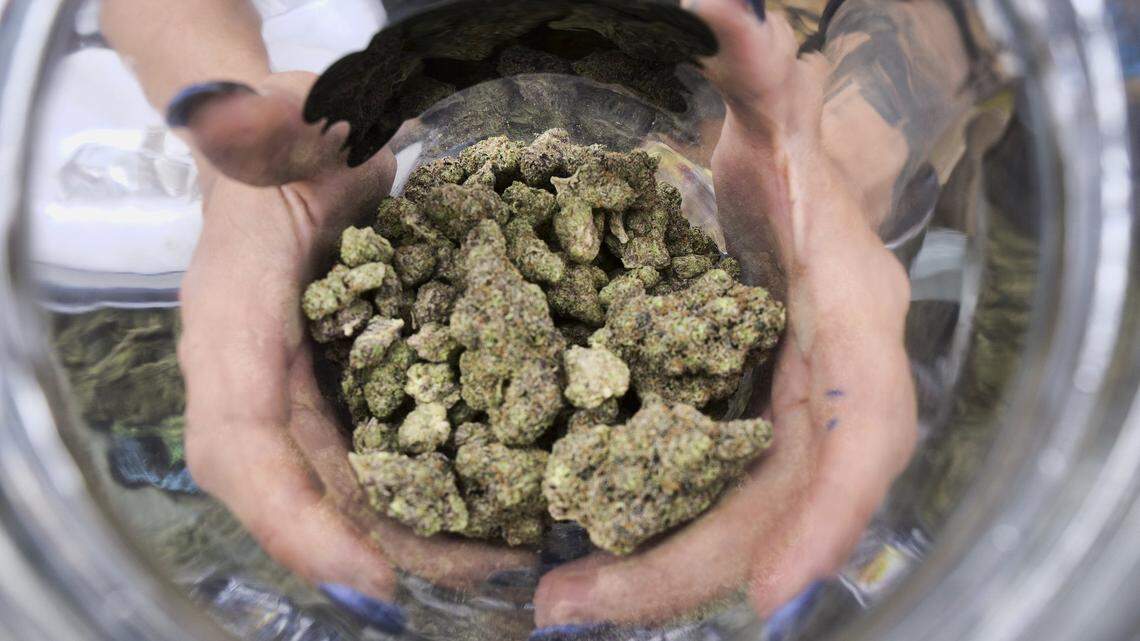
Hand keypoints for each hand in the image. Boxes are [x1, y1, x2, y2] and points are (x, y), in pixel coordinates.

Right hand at [173, 72, 532, 624]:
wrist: (293, 146)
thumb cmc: (279, 138)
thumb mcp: (274, 126)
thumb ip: (261, 133)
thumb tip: (243, 119)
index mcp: (230, 325)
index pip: (244, 443)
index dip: (298, 517)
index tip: (370, 576)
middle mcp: (255, 375)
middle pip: (302, 490)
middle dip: (382, 545)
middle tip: (475, 578)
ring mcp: (296, 386)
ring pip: (340, 485)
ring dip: (410, 532)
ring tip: (492, 561)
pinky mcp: (338, 384)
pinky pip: (372, 454)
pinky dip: (419, 491)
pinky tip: (481, 511)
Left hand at [532, 1, 916, 626]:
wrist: (775, 172)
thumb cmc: (779, 142)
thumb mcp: (767, 100)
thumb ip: (754, 65)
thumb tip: (719, 5)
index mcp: (844, 311)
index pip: (861, 429)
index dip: (828, 514)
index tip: (771, 591)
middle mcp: (818, 380)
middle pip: (776, 509)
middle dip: (685, 570)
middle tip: (571, 611)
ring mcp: (773, 411)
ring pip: (731, 521)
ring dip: (651, 575)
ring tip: (556, 607)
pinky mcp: (728, 424)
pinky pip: (696, 498)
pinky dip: (646, 540)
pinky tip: (577, 567)